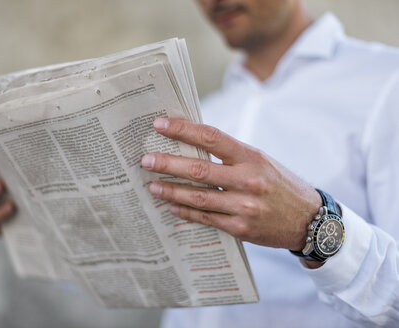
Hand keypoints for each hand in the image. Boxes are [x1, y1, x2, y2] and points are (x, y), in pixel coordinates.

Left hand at [141, 118, 320, 250]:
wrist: (310, 220)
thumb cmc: (281, 185)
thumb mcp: (262, 161)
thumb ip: (231, 155)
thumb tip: (192, 146)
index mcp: (252, 157)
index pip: (212, 137)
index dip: (183, 130)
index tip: (160, 125)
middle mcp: (248, 180)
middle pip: (199, 169)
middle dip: (168, 164)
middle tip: (146, 161)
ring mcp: (244, 206)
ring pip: (198, 197)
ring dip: (171, 191)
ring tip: (152, 186)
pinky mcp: (241, 229)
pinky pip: (206, 218)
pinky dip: (186, 212)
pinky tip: (171, 207)